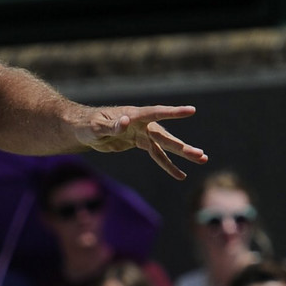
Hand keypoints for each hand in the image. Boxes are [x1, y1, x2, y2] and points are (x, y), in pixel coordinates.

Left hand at [74, 105, 207, 179]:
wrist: (83, 130)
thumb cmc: (87, 124)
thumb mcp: (96, 127)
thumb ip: (111, 125)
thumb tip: (127, 121)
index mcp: (133, 115)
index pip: (155, 113)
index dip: (172, 112)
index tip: (191, 110)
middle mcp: (141, 123)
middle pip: (164, 135)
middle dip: (181, 147)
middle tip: (200, 155)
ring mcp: (141, 133)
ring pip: (164, 145)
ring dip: (181, 154)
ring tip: (202, 159)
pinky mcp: (139, 142)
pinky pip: (157, 154)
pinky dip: (168, 164)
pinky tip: (180, 175)